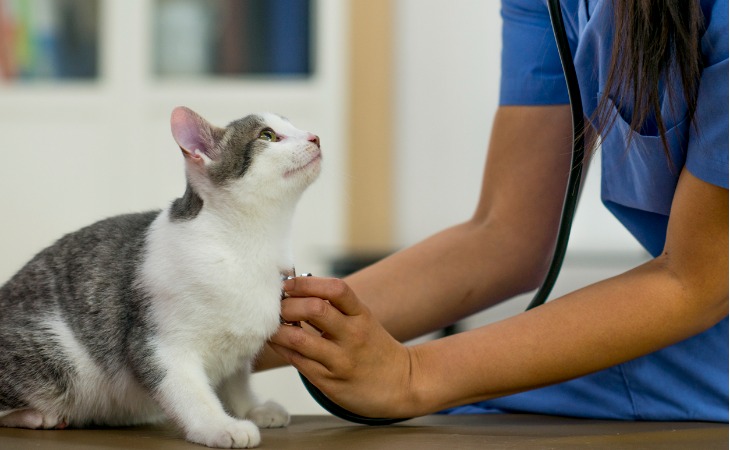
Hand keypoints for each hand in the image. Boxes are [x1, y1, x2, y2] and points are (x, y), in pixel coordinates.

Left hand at [269, 276, 417, 418]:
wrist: (402, 384)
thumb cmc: (374, 348)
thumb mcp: (362, 321)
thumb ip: (335, 307)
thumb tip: (294, 290)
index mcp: (361, 315)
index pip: (336, 289)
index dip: (307, 283)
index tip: (288, 284)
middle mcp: (353, 336)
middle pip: (315, 309)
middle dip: (288, 305)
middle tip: (275, 307)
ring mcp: (341, 360)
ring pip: (299, 339)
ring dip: (277, 329)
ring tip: (270, 325)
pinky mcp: (330, 382)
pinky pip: (298, 362)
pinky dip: (281, 348)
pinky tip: (276, 341)